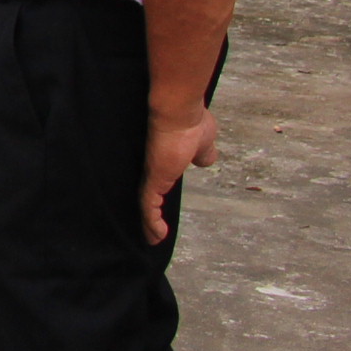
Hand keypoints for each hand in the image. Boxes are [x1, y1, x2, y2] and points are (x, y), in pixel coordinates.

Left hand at [140, 102, 219, 242]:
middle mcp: (153, 167)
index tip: (160, 206)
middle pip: (147, 194)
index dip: (160, 193)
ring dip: (148, 224)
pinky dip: (151, 223)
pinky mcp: (152, 179)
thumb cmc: (191, 121)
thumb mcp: (205, 142)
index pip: (158, 180)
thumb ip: (203, 152)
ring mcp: (151, 174)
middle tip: (149, 229)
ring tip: (151, 238)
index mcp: (165, 159)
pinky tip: (156, 237)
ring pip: (145, 205)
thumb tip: (204, 161)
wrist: (180, 111)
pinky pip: (148, 207)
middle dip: (148, 212)